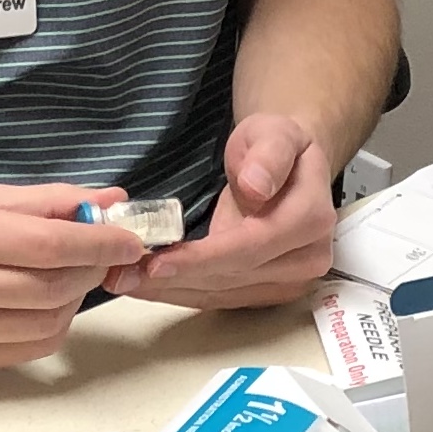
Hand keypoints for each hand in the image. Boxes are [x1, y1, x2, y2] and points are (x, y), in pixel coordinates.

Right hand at [0, 183, 145, 370]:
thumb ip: (43, 201)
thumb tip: (109, 198)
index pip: (50, 243)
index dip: (100, 242)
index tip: (129, 238)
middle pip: (54, 286)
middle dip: (92, 269)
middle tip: (103, 253)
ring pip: (47, 322)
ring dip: (74, 298)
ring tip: (67, 275)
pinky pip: (27, 349)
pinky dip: (50, 326)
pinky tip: (42, 304)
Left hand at [105, 115, 335, 310]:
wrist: (290, 165)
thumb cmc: (275, 144)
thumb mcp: (274, 133)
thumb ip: (269, 156)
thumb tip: (256, 188)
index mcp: (310, 219)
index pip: (251, 246)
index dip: (203, 258)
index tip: (158, 261)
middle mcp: (307, 259)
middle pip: (232, 277)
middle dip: (175, 278)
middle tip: (122, 273)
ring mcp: (290, 281)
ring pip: (221, 294)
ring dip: (170, 291)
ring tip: (124, 280)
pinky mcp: (268, 291)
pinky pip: (219, 298)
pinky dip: (180, 293)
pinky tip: (147, 286)